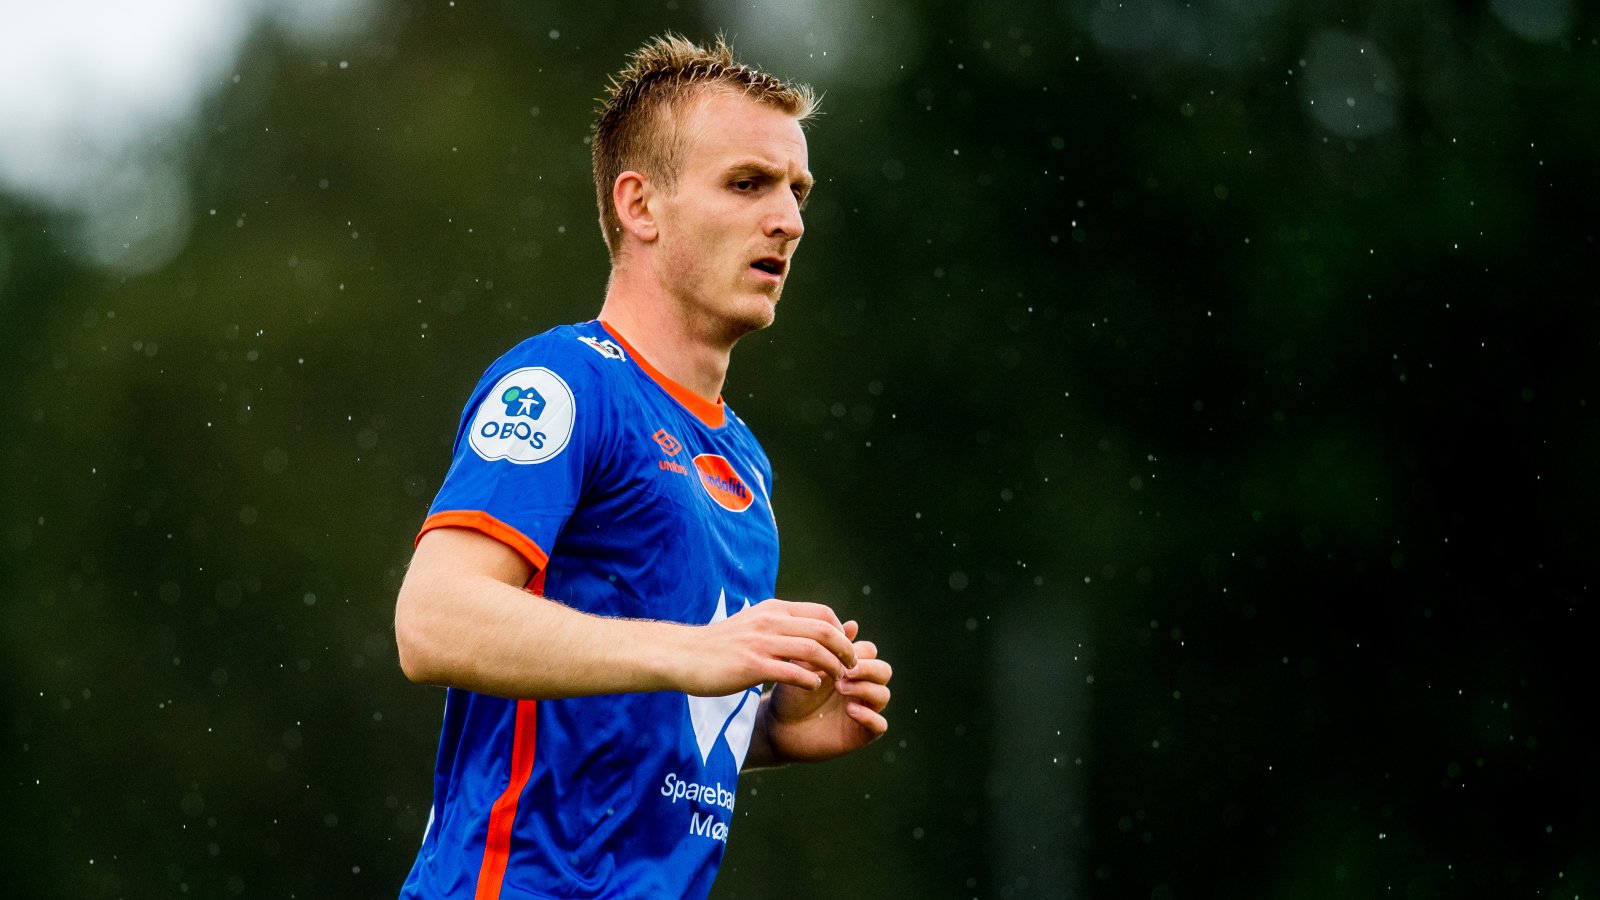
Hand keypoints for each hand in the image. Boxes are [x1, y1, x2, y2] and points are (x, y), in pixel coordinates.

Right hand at [668, 598, 857, 697]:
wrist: (683, 655)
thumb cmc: (720, 645)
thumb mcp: (753, 624)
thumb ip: (780, 625)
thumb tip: (807, 632)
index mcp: (774, 610)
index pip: (822, 613)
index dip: (840, 632)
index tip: (844, 650)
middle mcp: (771, 621)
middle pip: (824, 629)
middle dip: (845, 650)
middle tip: (852, 667)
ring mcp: (761, 643)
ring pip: (813, 649)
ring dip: (832, 666)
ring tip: (838, 679)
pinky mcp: (751, 665)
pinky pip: (792, 671)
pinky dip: (809, 680)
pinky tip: (812, 687)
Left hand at [755, 620, 891, 763]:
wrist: (778, 727)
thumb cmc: (792, 693)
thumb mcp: (806, 667)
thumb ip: (826, 647)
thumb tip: (854, 625)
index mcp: (850, 668)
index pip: (869, 651)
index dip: (855, 650)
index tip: (834, 653)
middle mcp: (862, 687)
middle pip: (883, 670)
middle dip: (867, 668)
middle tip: (844, 671)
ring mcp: (864, 710)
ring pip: (884, 694)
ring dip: (866, 688)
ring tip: (841, 688)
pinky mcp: (862, 733)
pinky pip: (880, 725)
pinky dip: (870, 717)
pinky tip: (850, 710)